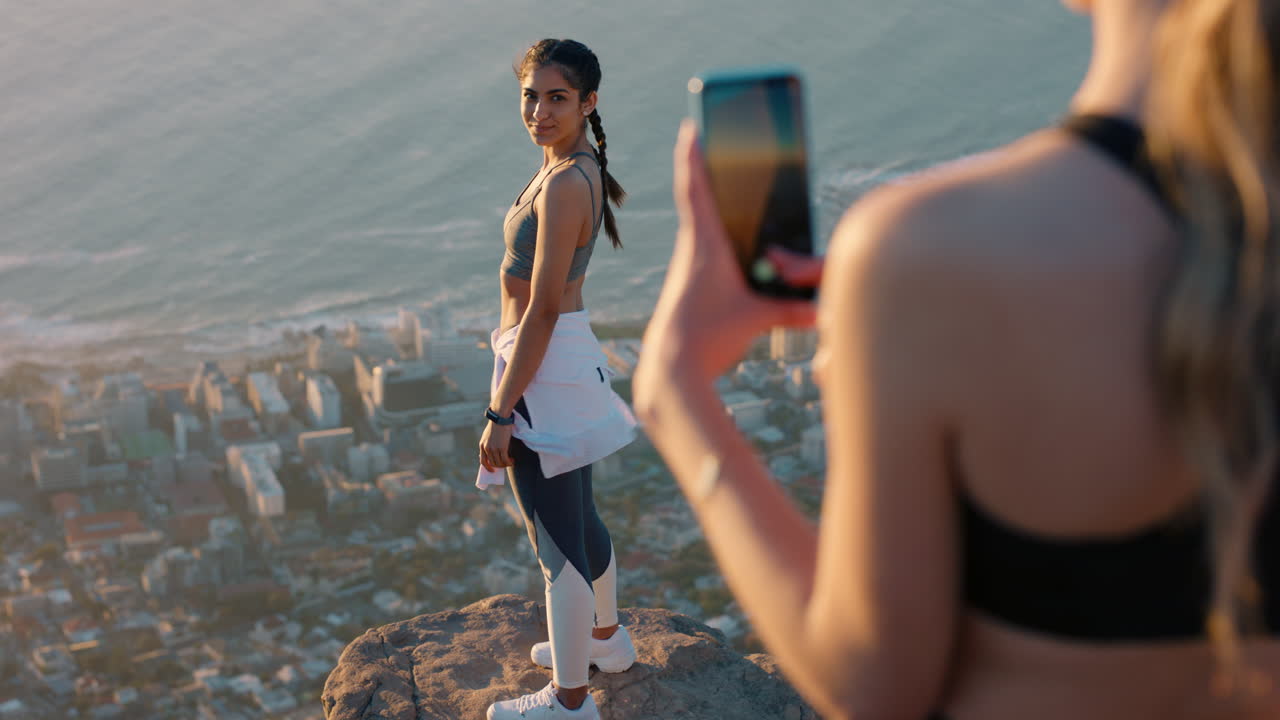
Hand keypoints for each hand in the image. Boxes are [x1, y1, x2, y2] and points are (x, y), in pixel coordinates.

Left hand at [479, 420, 514, 470]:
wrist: (500, 418)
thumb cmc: (496, 425)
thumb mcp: (487, 435)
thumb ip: (487, 444)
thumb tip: (489, 453)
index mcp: (482, 445)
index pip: (483, 461)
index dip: (488, 467)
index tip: (492, 470)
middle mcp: (487, 448)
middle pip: (493, 463)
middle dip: (500, 466)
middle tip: (506, 464)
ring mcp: (494, 449)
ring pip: (500, 463)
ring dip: (506, 465)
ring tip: (510, 462)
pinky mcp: (502, 448)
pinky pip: (505, 460)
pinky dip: (509, 463)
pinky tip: (512, 461)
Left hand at [639, 120, 822, 384]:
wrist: (671, 371)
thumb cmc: (707, 338)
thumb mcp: (757, 319)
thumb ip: (794, 309)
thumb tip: (829, 307)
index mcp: (704, 243)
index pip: (695, 187)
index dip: (694, 154)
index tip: (692, 125)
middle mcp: (693, 249)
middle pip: (699, 196)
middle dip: (711, 168)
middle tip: (723, 140)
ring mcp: (690, 267)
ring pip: (702, 223)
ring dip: (714, 201)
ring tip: (735, 182)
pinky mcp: (692, 286)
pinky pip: (705, 247)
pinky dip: (718, 234)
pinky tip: (736, 239)